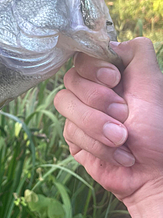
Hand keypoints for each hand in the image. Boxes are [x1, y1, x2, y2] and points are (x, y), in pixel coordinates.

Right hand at [54, 38, 162, 207]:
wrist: (154, 174)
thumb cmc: (159, 130)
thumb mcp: (153, 84)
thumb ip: (137, 53)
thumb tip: (111, 43)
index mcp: (111, 76)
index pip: (84, 58)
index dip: (94, 68)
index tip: (114, 80)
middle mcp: (92, 92)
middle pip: (71, 79)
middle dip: (98, 100)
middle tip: (124, 115)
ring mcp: (80, 114)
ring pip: (64, 103)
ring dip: (96, 124)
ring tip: (122, 139)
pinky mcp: (74, 138)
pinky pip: (70, 131)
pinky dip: (97, 144)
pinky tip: (118, 154)